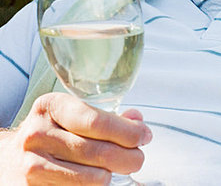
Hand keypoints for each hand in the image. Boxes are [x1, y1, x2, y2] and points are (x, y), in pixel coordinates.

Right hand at [0, 92, 151, 184]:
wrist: (12, 158)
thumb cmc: (52, 133)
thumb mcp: (72, 114)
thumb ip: (106, 116)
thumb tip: (137, 121)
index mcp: (52, 106)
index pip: (96, 121)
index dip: (127, 131)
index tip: (144, 136)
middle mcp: (38, 134)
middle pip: (98, 151)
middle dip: (128, 156)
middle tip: (139, 158)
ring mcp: (33, 163)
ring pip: (92, 178)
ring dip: (114, 175)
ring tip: (121, 168)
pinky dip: (97, 185)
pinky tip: (101, 178)